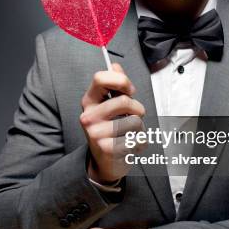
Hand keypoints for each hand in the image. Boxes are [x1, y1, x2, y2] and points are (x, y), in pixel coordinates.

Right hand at [80, 62, 146, 182]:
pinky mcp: (107, 149)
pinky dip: (140, 142)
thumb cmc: (110, 129)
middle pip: (125, 101)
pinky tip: (129, 146)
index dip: (122, 81)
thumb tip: (114, 65)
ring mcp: (96, 134)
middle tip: (133, 117)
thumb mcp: (109, 105)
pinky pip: (138, 139)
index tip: (129, 90)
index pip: (101, 78)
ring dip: (140, 128)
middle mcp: (88, 116)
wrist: (104, 163)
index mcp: (89, 101)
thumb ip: (114, 84)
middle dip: (137, 109)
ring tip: (130, 133)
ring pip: (135, 121)